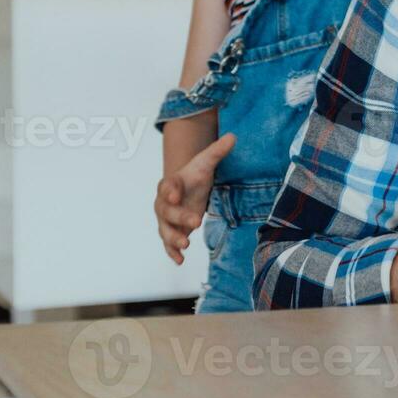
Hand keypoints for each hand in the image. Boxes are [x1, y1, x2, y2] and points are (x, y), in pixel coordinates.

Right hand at [154, 132, 234, 264]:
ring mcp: (166, 220)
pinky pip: (168, 244)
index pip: (167, 186)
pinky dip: (173, 252)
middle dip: (179, 217)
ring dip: (173, 238)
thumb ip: (217, 151)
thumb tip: (233, 136)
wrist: (185, 189)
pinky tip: (181, 261)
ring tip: (186, 245)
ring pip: (165, 230)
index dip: (170, 190)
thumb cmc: (194, 176)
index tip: (176, 194)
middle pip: (167, 211)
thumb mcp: (206, 163)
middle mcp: (163, 203)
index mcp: (170, 184)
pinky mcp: (171, 232)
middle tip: (195, 222)